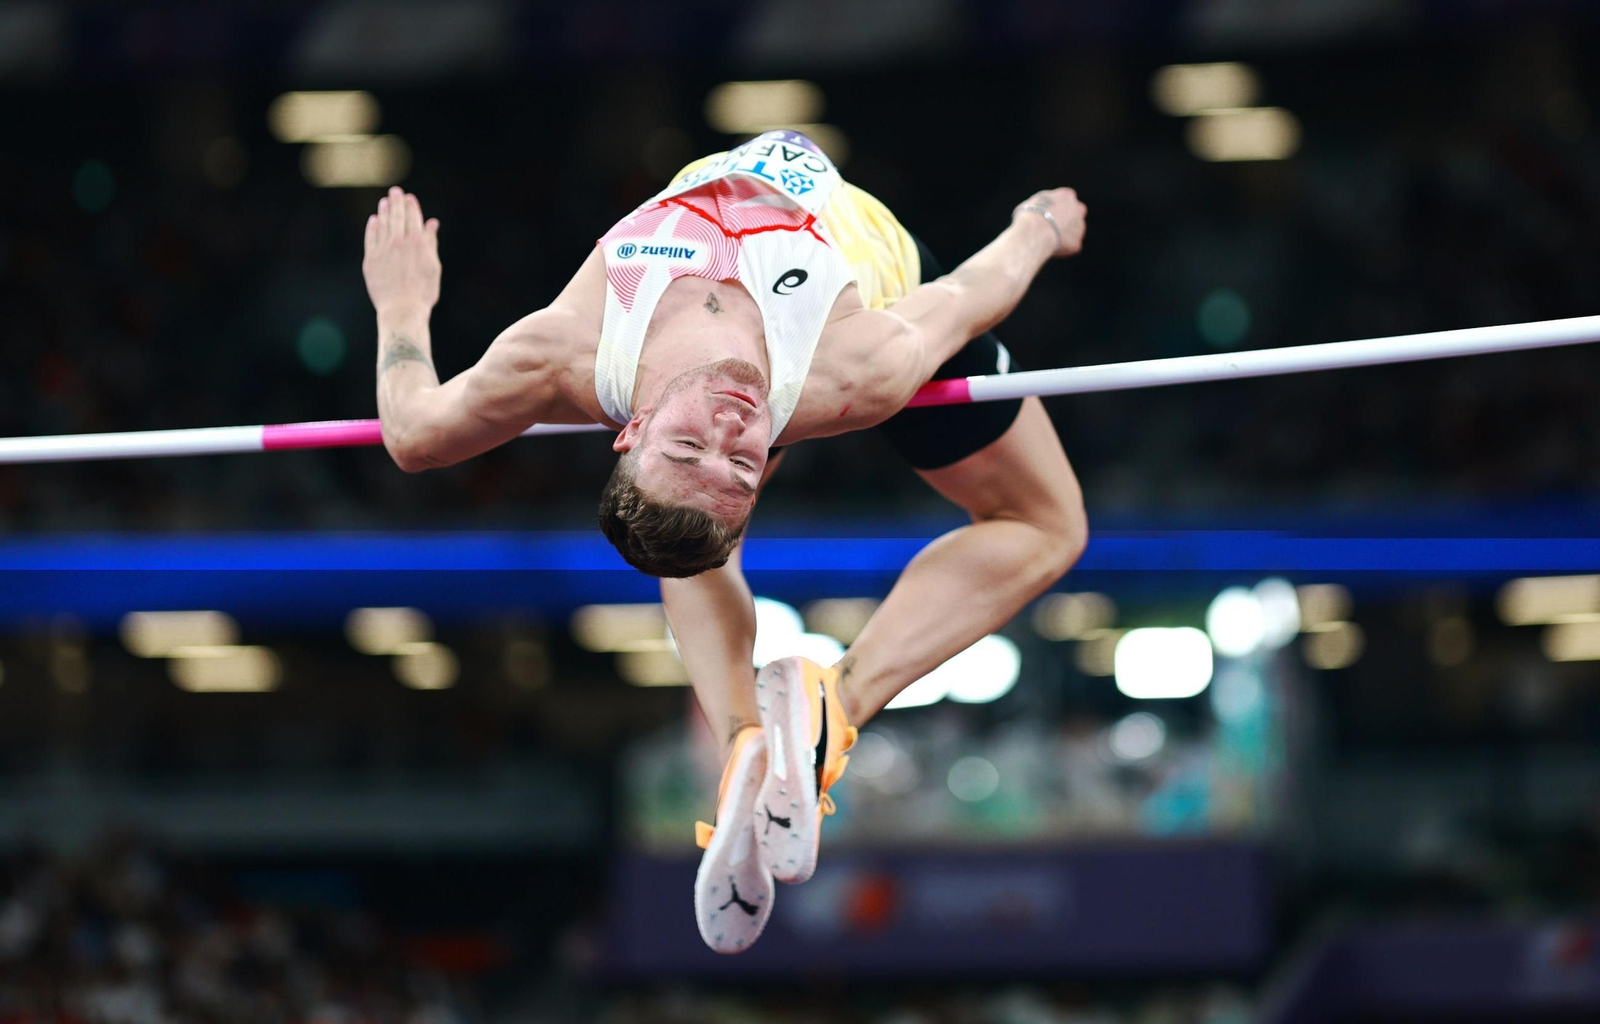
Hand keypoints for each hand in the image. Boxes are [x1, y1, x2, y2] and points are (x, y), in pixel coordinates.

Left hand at [363, 186, 440, 320]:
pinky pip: (370, 238)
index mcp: (418, 243)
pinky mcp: (370, 260)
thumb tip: (431, 223)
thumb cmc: (423, 292)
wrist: (402, 310)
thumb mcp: (433, 267)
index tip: (409, 197)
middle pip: (396, 216)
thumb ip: (431, 243)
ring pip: (382, 224)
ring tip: (384, 202)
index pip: (413, 218)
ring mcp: (383, 250)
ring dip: (383, 211)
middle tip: (394, 191)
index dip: (411, 206)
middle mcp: (399, 243)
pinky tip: (374, 221)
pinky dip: (372, 228)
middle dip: (396, 202)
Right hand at [1013, 188, 1085, 258]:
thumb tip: (1039, 213)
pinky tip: (1050, 249)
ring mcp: (1080, 227)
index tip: (1049, 214)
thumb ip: (1042, 207)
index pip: (1066, 199)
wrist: (1034, 233)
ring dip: (1065, 235)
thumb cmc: (1028, 217)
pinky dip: (1062, 249)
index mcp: (1067, 196)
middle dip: (1068, 219)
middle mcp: (1078, 210)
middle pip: (1076, 213)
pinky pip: (1071, 247)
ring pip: (1075, 232)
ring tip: (1048, 240)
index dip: (1057, 207)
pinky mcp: (1076, 244)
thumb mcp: (1032, 204)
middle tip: (1054, 227)